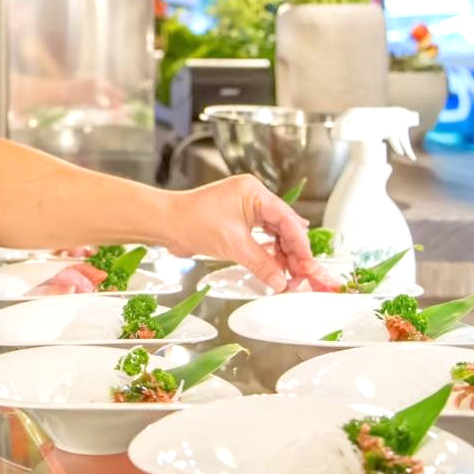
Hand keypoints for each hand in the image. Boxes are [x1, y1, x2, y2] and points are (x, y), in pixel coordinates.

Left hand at [163, 175, 336, 291]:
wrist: (165, 223)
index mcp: (254, 192)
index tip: (308, 264)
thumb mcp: (234, 245)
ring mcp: (243, 208)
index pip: (287, 219)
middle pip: (282, 225)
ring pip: (272, 232)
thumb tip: (281, 281)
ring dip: (280, 254)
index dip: (300, 244)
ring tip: (288, 275)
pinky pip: (259, 236)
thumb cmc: (192, 222)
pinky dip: (267, 252)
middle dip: (292, 251)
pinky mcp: (236, 220)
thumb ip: (262, 264)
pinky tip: (274, 266)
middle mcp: (251, 197)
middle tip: (299, 274)